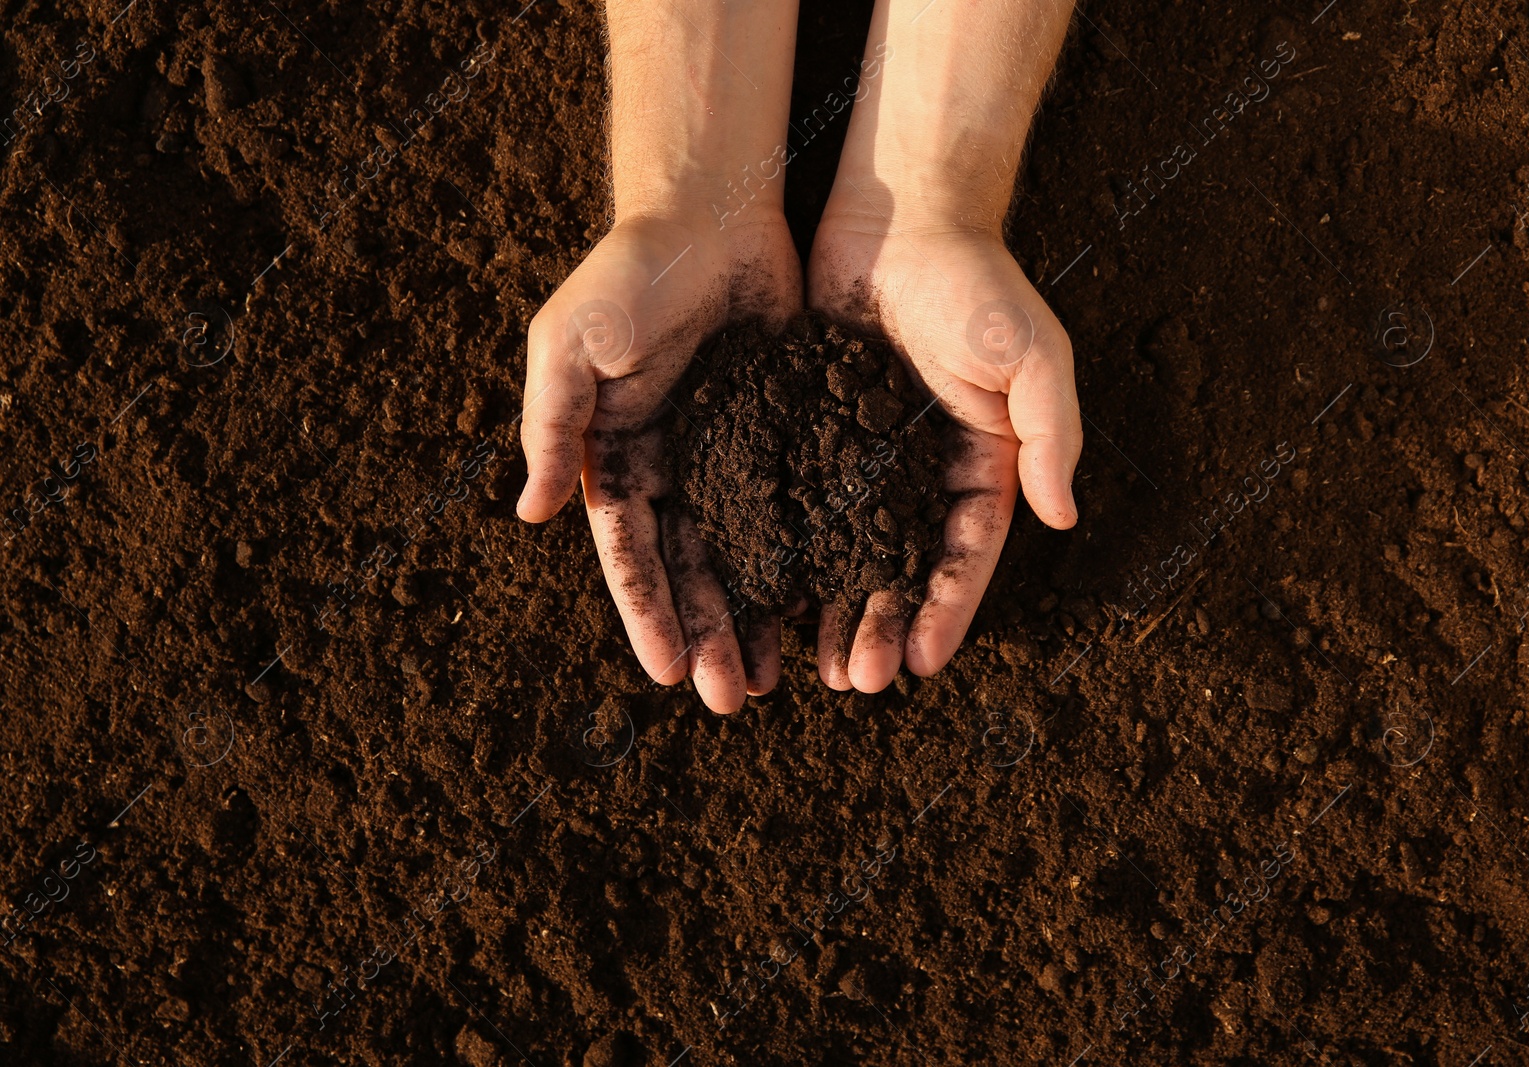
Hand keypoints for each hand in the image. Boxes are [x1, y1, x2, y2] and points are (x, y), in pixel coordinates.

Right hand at [517, 211, 801, 711]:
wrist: (713, 208)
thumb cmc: (630, 269)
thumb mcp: (572, 340)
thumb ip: (552, 423)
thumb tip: (527, 512)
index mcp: (618, 456)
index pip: (632, 553)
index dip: (648, 613)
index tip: (666, 674)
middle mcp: (675, 467)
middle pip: (692, 569)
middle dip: (707, 634)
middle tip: (732, 699)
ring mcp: (733, 453)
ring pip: (748, 552)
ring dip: (756, 615)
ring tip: (778, 678)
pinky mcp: (787, 429)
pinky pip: (801, 504)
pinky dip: (810, 555)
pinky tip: (827, 603)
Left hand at [806, 214, 1082, 691]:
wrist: (899, 213)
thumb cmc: (975, 279)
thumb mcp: (1031, 352)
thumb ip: (1049, 431)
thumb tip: (1063, 515)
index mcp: (980, 463)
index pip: (965, 554)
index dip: (945, 610)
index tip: (920, 664)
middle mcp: (921, 471)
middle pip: (901, 567)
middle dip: (882, 625)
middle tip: (854, 679)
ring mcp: (862, 453)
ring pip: (845, 548)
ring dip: (832, 606)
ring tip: (809, 664)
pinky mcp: (809, 426)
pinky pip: (795, 498)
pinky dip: (785, 547)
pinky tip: (763, 592)